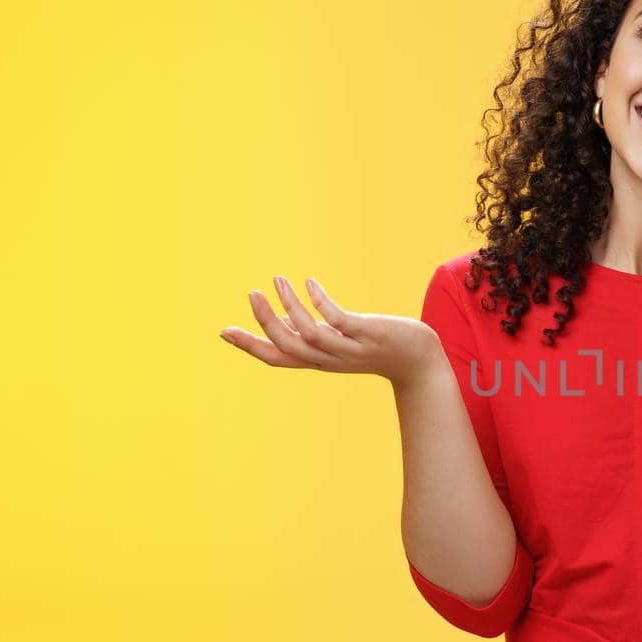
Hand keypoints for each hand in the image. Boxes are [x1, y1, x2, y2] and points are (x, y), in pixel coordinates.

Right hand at [219, 275, 439, 385]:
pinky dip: (320, 301)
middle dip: (265, 321)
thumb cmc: (374, 347)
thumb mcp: (337, 342)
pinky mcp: (368, 334)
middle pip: (288, 346)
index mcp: (318, 360)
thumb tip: (281, 317)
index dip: (250, 346)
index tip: (224, 330)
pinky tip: (310, 282)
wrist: (417, 361)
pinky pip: (339, 320)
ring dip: (290, 305)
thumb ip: (309, 333)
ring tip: (277, 279)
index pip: (277, 357)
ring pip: (310, 333)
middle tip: (251, 293)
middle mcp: (329, 358)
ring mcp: (349, 348)